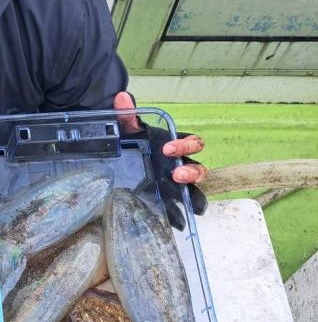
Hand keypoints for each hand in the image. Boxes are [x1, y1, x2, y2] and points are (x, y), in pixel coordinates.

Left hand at [112, 91, 207, 229]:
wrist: (123, 155)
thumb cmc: (134, 141)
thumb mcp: (129, 130)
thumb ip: (127, 116)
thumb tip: (121, 98)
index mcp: (176, 145)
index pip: (193, 142)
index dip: (185, 144)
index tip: (166, 148)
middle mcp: (181, 164)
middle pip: (200, 168)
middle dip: (192, 172)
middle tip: (176, 174)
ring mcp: (176, 184)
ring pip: (197, 190)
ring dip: (195, 197)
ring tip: (188, 204)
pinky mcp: (167, 198)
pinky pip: (180, 208)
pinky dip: (180, 216)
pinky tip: (176, 224)